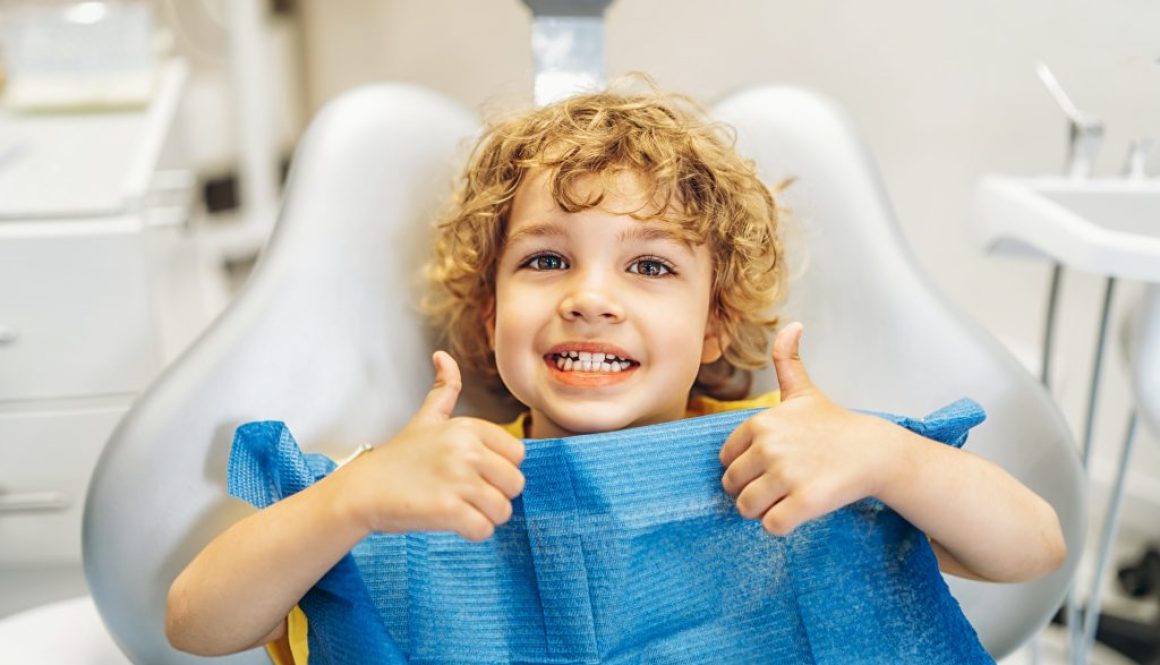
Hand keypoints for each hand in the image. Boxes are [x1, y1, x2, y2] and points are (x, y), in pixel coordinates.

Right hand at [338, 351, 525, 541]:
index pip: (517, 454)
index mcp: (468, 427)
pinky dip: (473, 533)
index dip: (500, 470)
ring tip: (461, 510)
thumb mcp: (425, 419)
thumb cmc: (398, 458)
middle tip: (468, 496)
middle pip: (515, 484)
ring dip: (486, 517)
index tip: (475, 474)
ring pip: (503, 510)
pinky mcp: (448, 509)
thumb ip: (443, 389)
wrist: (362, 490)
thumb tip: (443, 356)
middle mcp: (466, 449)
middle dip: (497, 496)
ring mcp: (458, 479)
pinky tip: (453, 524)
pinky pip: (484, 530)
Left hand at [718, 322, 895, 535]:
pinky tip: (797, 513)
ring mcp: (787, 474)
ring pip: (747, 508)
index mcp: (760, 423)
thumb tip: (793, 324)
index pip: (726, 460)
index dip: (745, 468)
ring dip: (763, 511)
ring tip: (786, 500)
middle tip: (779, 487)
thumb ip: (787, 361)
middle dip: (751, 492)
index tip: (770, 466)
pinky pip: (771, 526)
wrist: (875, 451)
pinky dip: (780, 526)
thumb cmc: (834, 425)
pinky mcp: (805, 501)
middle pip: (733, 486)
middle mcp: (769, 447)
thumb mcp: (805, 391)